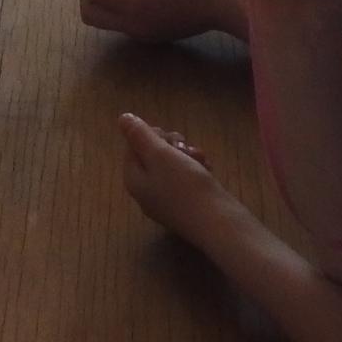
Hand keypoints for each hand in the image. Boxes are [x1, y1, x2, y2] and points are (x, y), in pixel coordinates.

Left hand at [118, 113, 245, 240]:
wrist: (218, 223)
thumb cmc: (186, 186)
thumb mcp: (160, 155)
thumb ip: (140, 135)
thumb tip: (122, 118)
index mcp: (134, 180)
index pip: (132, 147)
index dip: (151, 136)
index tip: (170, 137)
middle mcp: (146, 192)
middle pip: (153, 156)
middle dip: (171, 145)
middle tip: (185, 147)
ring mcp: (167, 201)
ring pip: (173, 165)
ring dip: (187, 155)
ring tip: (201, 159)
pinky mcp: (187, 205)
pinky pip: (186, 179)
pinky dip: (196, 169)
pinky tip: (208, 168)